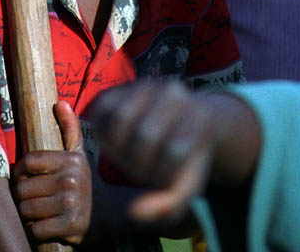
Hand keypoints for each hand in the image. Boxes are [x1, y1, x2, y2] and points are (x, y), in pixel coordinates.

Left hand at [12, 100, 92, 244]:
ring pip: (27, 209)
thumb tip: (60, 102)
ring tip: (36, 210)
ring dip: (26, 214)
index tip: (24, 177)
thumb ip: (69, 128)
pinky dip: (34, 230)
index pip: (29, 161)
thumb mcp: (79, 153)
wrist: (109, 213)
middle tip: (31, 197)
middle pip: (24, 189)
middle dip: (23, 195)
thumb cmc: (87, 181)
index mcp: (70, 160)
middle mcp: (71, 180)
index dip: (21, 171)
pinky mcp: (69, 227)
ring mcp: (70, 204)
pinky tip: (42, 225)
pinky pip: (35, 229)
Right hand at [90, 81, 216, 222]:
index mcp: (198, 118)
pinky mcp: (121, 87)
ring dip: (118, 149)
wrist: (186, 120)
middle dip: (139, 164)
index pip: (175, 151)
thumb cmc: (185, 161)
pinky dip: (102, 133)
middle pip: (146, 134)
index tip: (166, 179)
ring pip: (121, 117)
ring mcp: (147, 86)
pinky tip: (115, 144)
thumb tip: (132, 213)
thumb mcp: (185, 187)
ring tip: (128, 157)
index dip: (164, 175)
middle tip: (142, 171)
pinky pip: (102, 110)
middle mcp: (175, 94)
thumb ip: (166, 206)